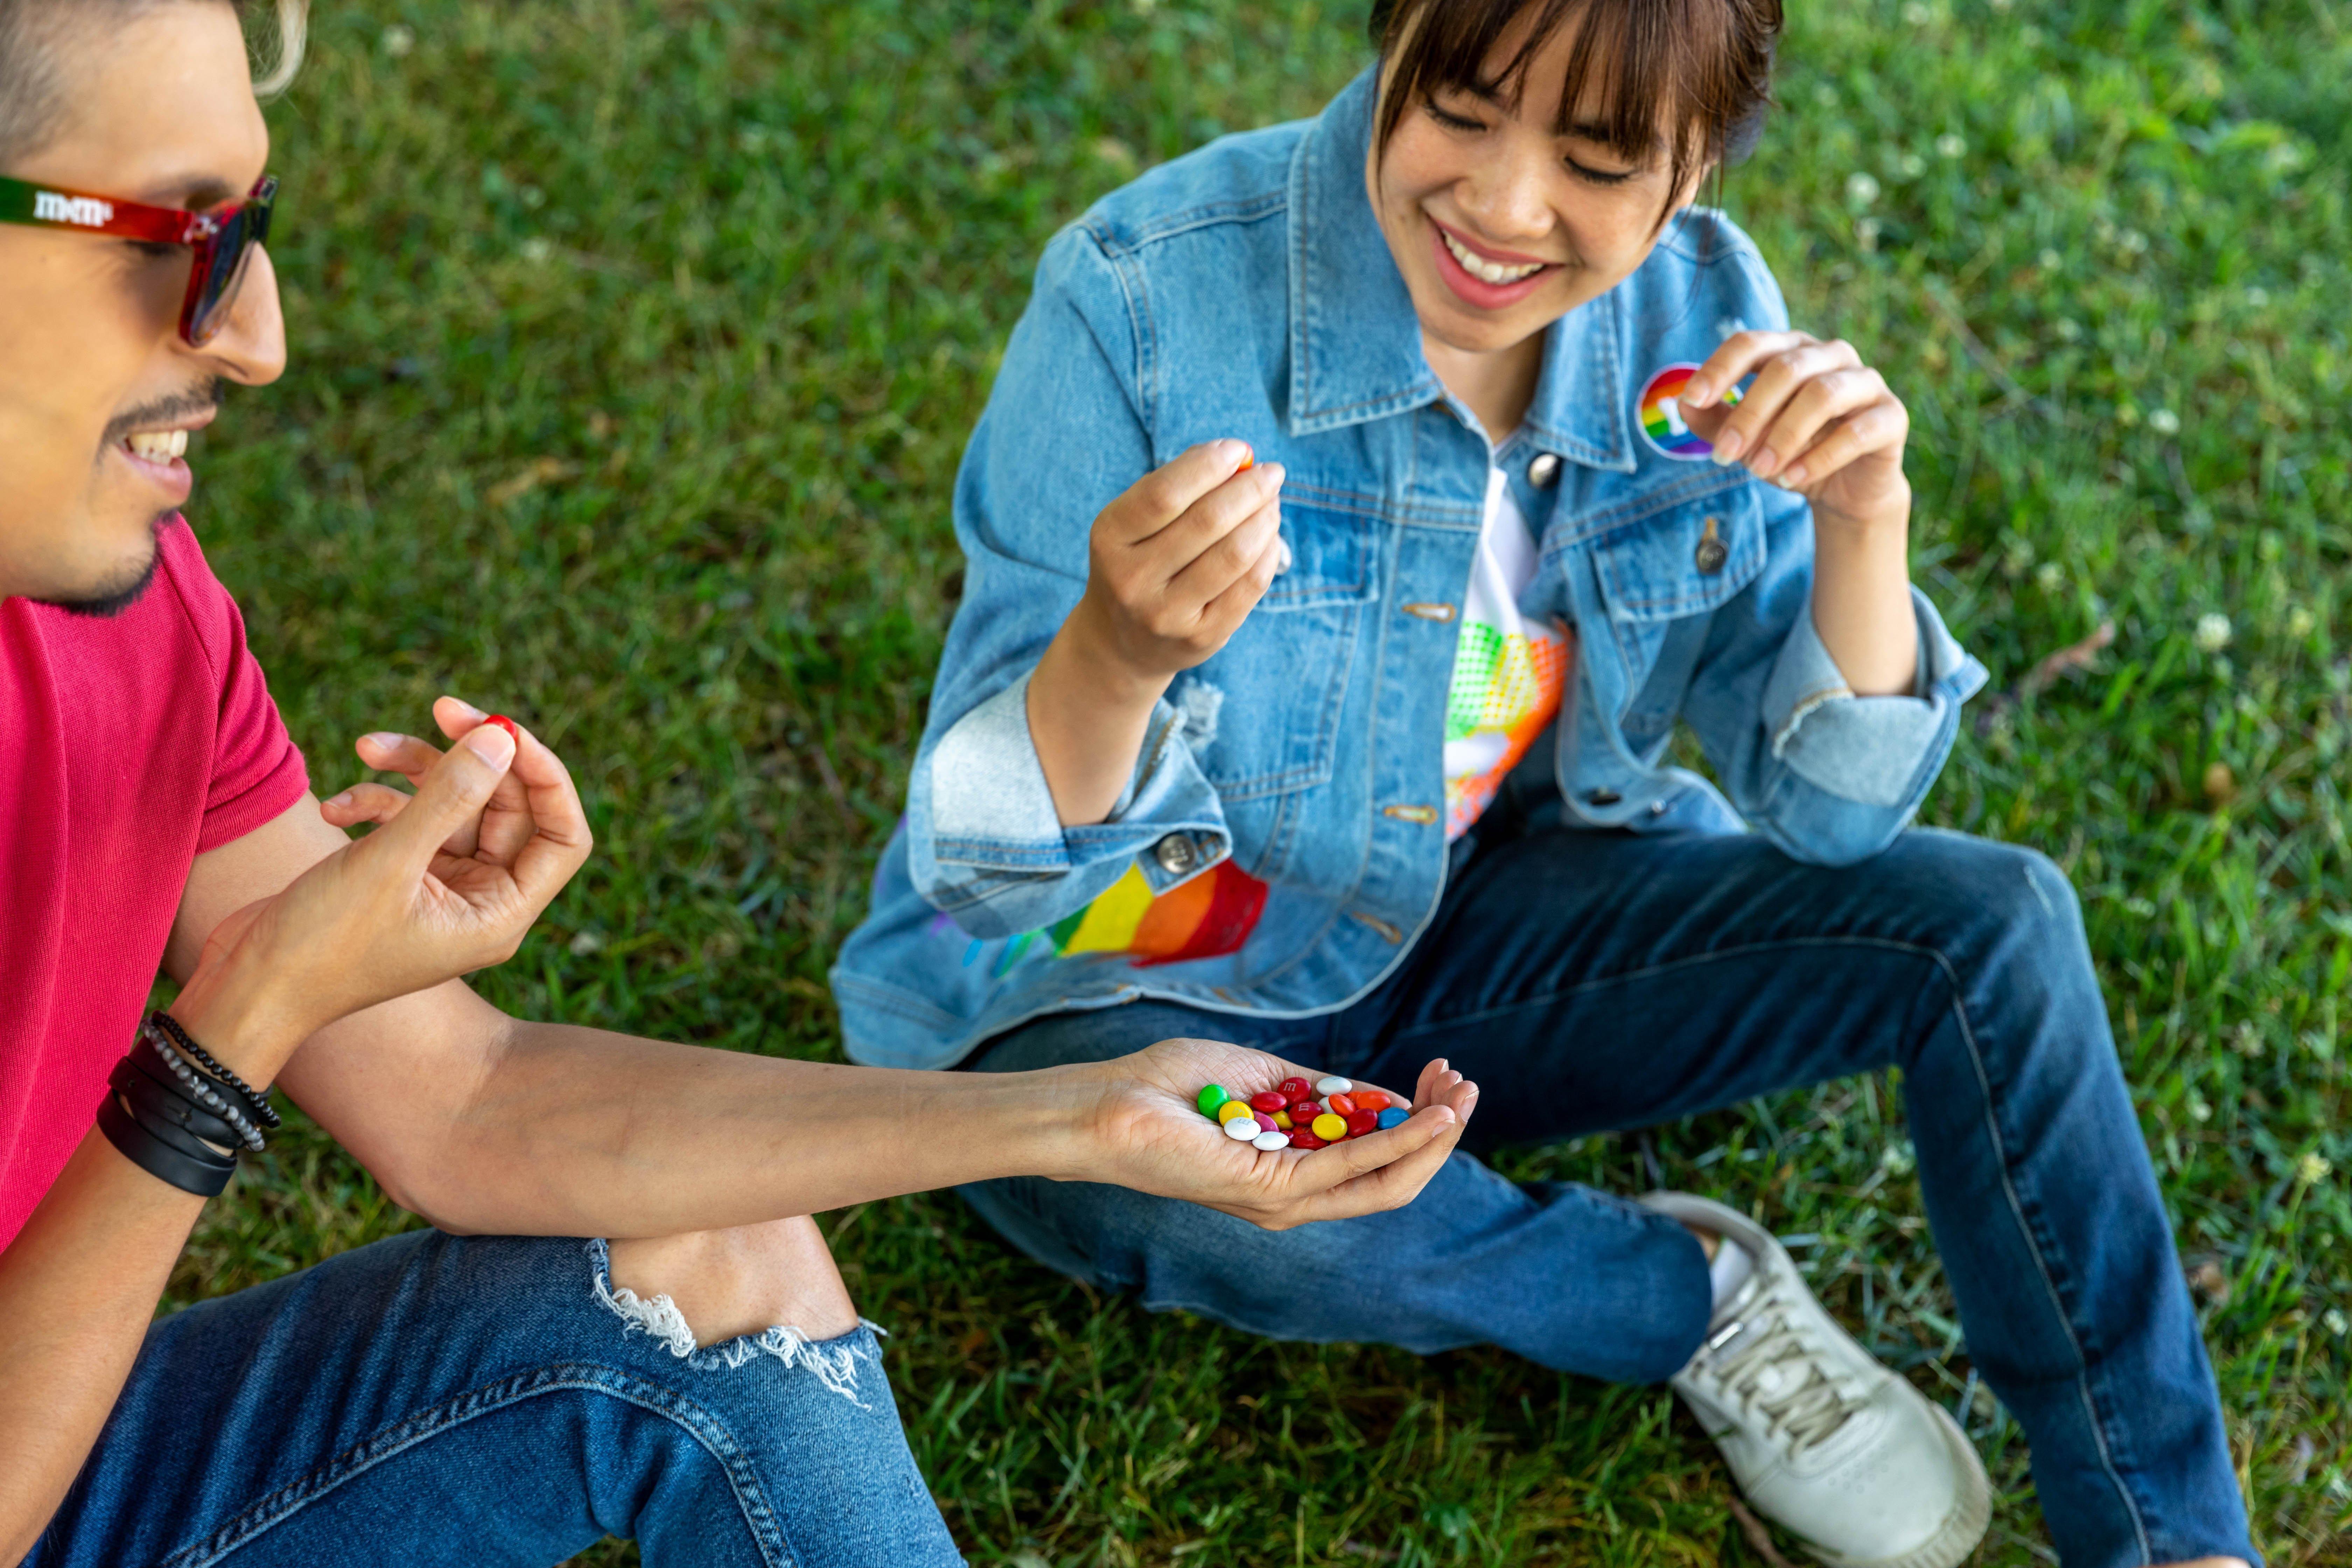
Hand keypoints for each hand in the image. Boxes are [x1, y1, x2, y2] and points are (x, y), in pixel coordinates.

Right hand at [172, 699, 592, 1067]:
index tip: (506, 727)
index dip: (547, 777)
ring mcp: (441, 887)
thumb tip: (503, 737)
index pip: (563, 836)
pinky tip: (334, 808)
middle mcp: (482, 901)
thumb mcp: (388, 862)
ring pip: (454, 804)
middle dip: (473, 757)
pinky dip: (376, 802)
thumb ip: (450, 796)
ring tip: (368, 746)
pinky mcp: (400, 874)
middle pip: (507, 807)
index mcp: (501, 914)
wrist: (249, 988)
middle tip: (441, 707)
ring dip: (414, 770)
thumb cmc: (321, 944)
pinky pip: (409, 820)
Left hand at [1062, 1037, 1477, 1229]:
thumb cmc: (1174, 1089)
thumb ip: (1323, 1092)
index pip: (1378, 1159)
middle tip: (1465, 1086)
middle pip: (1395, 1178)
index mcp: (1294, 1175)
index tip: (1443, 1074)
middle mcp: (1296, 1199)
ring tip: (1461, 1096)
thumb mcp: (1266, 1079)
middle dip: (1440, 1134)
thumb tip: (1385, 1097)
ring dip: (1432, 1138)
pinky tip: (1428, 1116)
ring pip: (1386, 1182)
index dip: (1420, 1120)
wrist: (1111, 1104)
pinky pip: (1350, 1167)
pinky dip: (1396, 1142)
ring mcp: (1286, 1202)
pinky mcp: (1273, 1192)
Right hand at [1066, 440, 1288, 688]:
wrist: (1120, 642)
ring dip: (1264, 518)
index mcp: (1110, 538)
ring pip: (1234, 554)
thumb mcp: (1135, 523)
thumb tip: (1236, 456)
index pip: (1164, 494)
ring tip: (1272, 503)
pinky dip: (1268, 552)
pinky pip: (1250, 586)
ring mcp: (1167, 614)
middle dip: (1249, 489)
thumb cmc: (1138, 562)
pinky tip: (1269, 537)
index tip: (1239, 449)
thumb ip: (1176, 485)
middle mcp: (1133, 579)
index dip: (1208, 465)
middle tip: (1272, 473)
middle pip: (1207, 521)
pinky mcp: (1201, 638)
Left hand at [1678, 331, 1911, 530]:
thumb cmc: (1789, 451)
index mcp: (1791, 351)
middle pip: (1785, 369)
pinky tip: (1791, 480)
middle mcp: (1831, 356)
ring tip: (1758, 471)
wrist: (1843, 489)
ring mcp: (1866, 382)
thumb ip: (1714, 420)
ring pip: (1822, 394)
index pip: (1752, 343)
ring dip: (1784, 435)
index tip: (1691, 400)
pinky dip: (1818, 458)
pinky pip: (1856, 431)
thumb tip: (1683, 405)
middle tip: (1723, 456)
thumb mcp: (1746, 438)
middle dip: (1749, 413)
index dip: (1720, 368)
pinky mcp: (1891, 416)